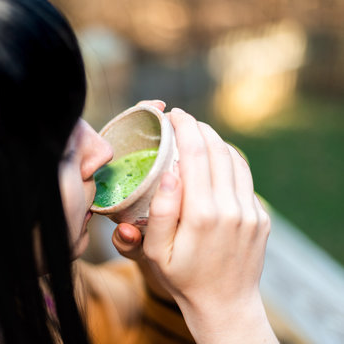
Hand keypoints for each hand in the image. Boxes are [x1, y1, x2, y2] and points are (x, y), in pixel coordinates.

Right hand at [112, 106, 277, 342]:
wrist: (224, 304)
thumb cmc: (183, 277)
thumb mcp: (156, 251)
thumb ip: (161, 210)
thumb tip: (170, 173)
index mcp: (202, 214)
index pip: (195, 154)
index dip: (184, 127)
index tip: (173, 114)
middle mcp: (231, 208)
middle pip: (217, 149)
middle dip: (199, 126)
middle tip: (183, 118)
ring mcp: (251, 212)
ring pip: (235, 159)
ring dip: (216, 140)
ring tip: (198, 134)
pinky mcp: (261, 217)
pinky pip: (245, 178)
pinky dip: (229, 161)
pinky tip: (215, 161)